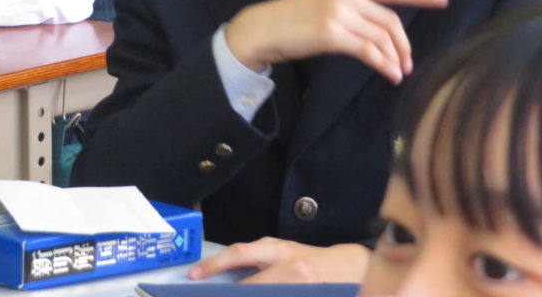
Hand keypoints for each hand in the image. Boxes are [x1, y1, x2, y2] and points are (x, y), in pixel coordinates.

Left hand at [190, 238, 369, 283]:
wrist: (347, 268)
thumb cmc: (309, 260)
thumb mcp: (282, 254)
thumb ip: (257, 263)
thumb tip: (223, 278)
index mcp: (277, 250)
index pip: (239, 255)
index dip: (215, 265)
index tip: (194, 275)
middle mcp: (288, 267)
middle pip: (250, 286)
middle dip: (230, 293)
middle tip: (209, 294)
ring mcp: (299, 286)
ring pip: (262, 292)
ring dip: (244, 295)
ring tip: (233, 296)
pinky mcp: (307, 296)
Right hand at [226, 0, 447, 83]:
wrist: (262, 28)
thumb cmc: (292, 22)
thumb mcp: (324, 4)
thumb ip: (351, 10)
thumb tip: (379, 33)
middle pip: (389, 20)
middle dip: (404, 44)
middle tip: (408, 63)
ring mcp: (338, 12)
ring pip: (382, 37)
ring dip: (395, 58)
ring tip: (398, 73)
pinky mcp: (331, 33)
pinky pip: (368, 50)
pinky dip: (383, 64)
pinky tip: (388, 74)